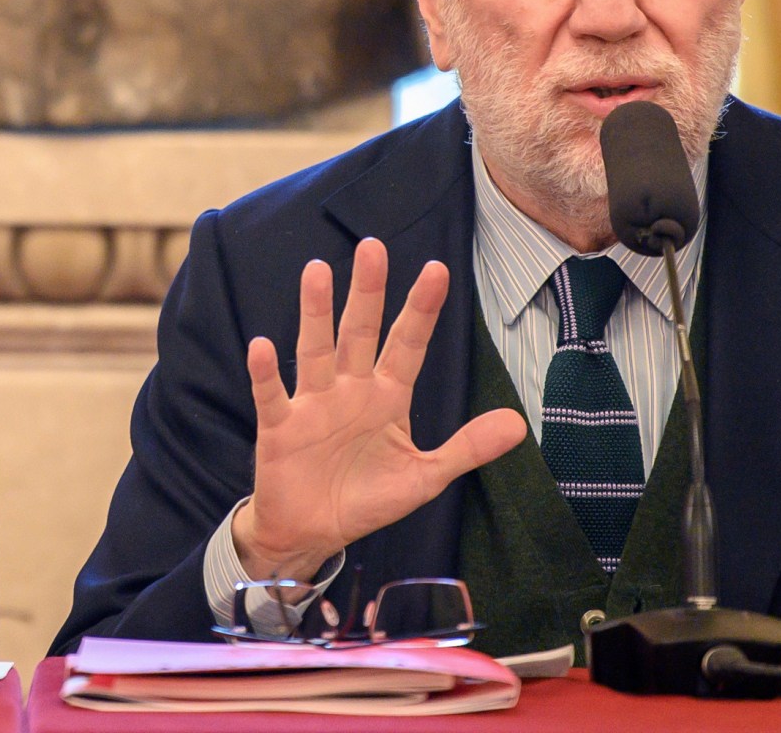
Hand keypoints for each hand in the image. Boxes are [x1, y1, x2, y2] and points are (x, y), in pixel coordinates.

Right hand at [232, 239, 525, 577]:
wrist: (311, 533)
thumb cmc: (366, 499)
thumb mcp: (424, 477)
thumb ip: (466, 448)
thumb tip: (518, 423)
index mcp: (387, 398)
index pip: (408, 345)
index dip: (421, 310)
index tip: (437, 270)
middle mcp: (350, 390)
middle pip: (360, 332)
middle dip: (368, 292)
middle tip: (372, 247)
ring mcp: (313, 405)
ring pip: (316, 350)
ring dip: (316, 313)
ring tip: (317, 272)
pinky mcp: (280, 427)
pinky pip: (273, 395)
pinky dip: (265, 373)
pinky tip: (261, 345)